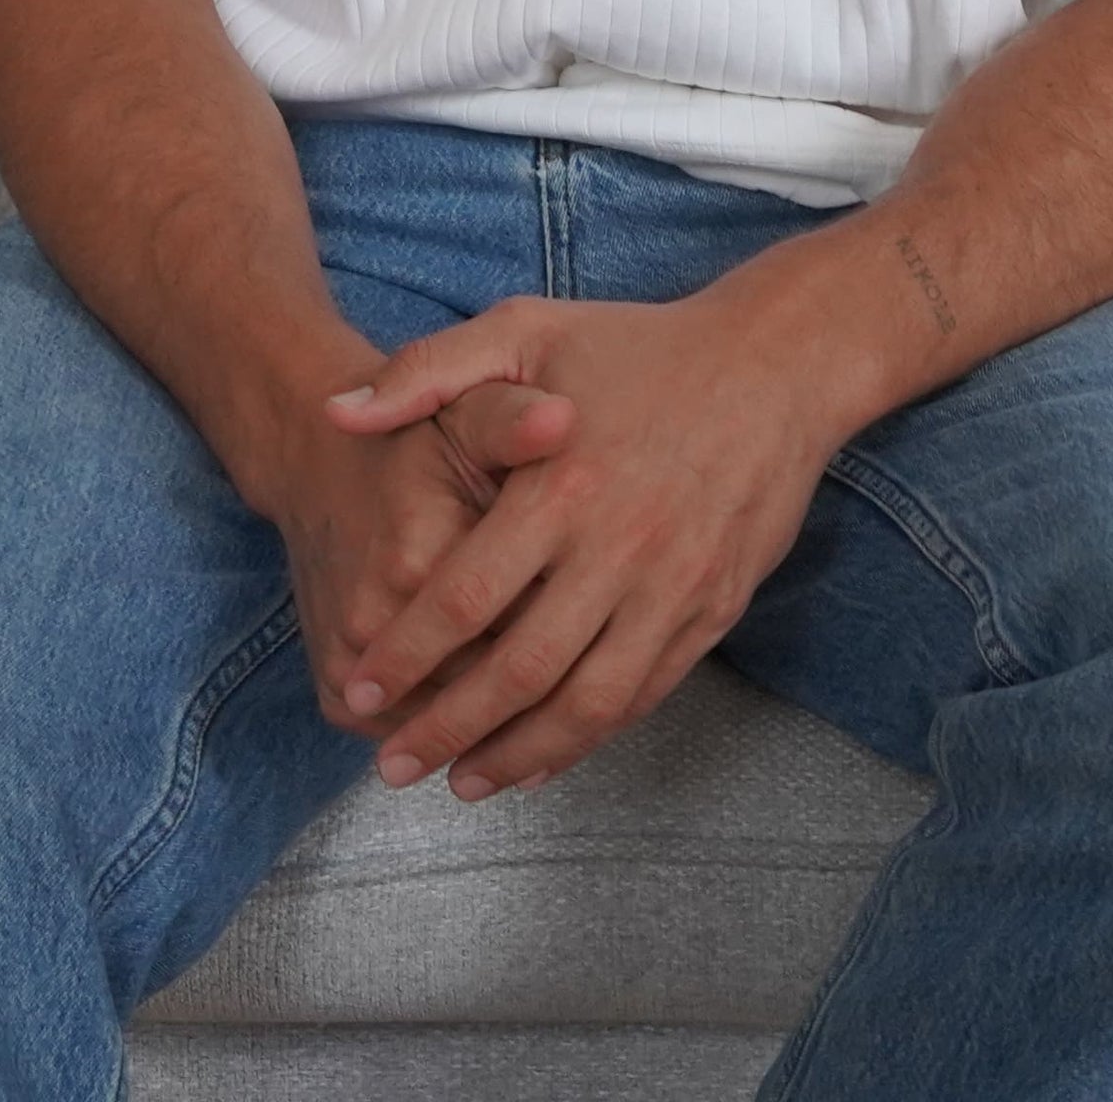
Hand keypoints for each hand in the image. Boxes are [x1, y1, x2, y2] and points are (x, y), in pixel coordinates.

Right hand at [239, 374, 575, 734]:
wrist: (317, 466)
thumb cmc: (414, 442)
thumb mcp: (467, 411)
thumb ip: (514, 419)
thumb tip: (561, 418)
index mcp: (416, 559)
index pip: (532, 624)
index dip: (583, 617)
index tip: (616, 600)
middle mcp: (374, 626)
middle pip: (501, 686)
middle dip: (559, 678)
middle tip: (602, 649)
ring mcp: (351, 672)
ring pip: (467, 724)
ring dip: (518, 720)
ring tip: (566, 678)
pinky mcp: (339, 698)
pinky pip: (426, 731)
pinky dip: (470, 731)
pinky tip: (513, 703)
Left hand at [320, 291, 859, 796]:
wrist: (775, 366)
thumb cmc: (638, 347)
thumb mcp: (526, 331)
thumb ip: (427, 371)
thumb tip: (337, 412)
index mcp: (561, 485)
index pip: (465, 597)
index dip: (406, 655)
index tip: (359, 690)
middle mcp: (618, 548)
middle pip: (519, 669)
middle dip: (448, 728)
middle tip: (393, 766)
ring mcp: (672, 588)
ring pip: (586, 702)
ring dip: (519, 754)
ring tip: (463, 782)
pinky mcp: (712, 612)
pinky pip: (642, 694)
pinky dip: (589, 738)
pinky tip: (543, 757)